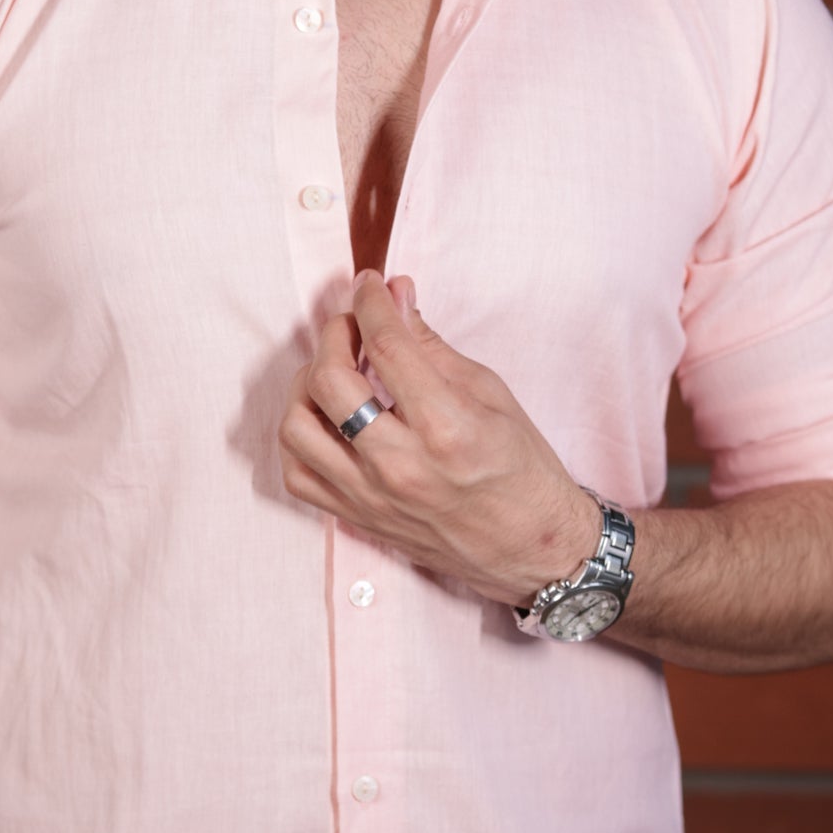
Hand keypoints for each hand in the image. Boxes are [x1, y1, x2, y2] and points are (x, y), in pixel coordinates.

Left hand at [278, 270, 600, 608]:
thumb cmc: (521, 469)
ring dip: (307, 384)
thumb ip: (432, 346)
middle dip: (336, 334)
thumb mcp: (491, 394)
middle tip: (354, 323)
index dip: (372, 302)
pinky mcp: (358, 517)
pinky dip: (301, 436)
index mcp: (446, 428)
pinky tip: (326, 417)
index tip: (369, 283)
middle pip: (331, 381)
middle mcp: (401, 465)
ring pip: (299, 427)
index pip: (386, 346)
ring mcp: (372, 497)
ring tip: (335, 369)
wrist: (533, 548)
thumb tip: (397, 298)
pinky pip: (299, 473)